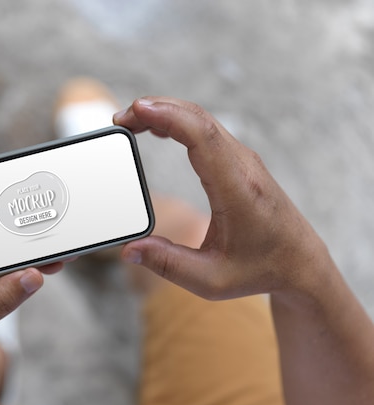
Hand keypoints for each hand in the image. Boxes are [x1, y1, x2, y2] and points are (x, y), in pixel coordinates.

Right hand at [114, 97, 326, 299]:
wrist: (299, 264)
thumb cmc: (259, 271)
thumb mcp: (210, 280)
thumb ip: (167, 264)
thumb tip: (128, 250)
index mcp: (237, 190)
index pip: (202, 137)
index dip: (167, 117)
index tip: (136, 111)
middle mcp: (243, 167)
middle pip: (198, 119)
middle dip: (156, 109)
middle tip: (120, 120)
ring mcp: (243, 161)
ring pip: (202, 121)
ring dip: (166, 113)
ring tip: (131, 123)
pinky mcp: (239, 162)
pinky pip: (206, 131)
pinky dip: (178, 122)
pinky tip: (158, 128)